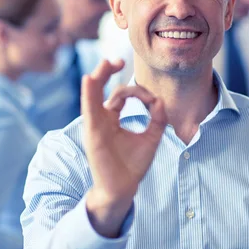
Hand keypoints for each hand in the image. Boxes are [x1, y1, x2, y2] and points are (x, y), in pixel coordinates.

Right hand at [83, 60, 167, 236]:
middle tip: (117, 60)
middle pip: (101, 88)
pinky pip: (89, 109)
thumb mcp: (151, 138)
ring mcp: (96, 124)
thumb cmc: (132, 165)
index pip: (121, 94)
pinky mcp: (93, 133)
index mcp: (112, 118)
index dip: (139, 92)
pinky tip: (89, 79)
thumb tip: (160, 101)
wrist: (123, 189)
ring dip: (98, 76)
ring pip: (93, 94)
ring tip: (105, 62)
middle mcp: (101, 118)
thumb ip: (157, 119)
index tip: (153, 101)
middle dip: (107, 71)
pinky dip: (89, 93)